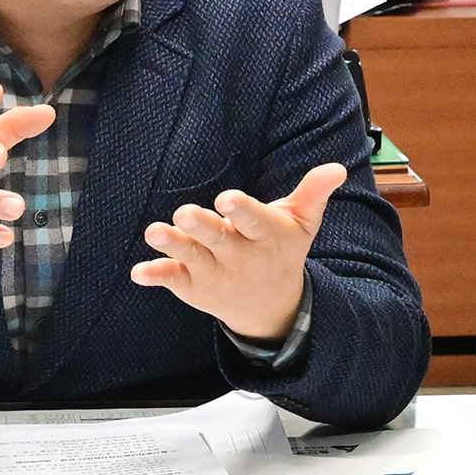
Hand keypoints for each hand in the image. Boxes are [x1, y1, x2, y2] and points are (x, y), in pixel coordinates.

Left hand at [132, 164, 347, 343]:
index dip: (240, 211)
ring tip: (154, 232)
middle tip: (184, 213)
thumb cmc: (282, 250)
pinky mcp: (192, 285)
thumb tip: (337, 167)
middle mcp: (239, 256)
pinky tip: (138, 273)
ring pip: (191, 257)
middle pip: (218, 239)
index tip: (226, 199)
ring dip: (172, 245)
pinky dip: (156, 275)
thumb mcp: (302, 224)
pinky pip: (173, 279)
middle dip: (202, 227)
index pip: (254, 221)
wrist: (270, 307)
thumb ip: (313, 194)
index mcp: (265, 237)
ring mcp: (214, 272)